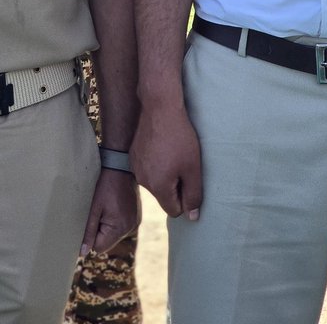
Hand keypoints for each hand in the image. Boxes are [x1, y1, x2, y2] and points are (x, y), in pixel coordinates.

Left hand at [80, 168, 140, 254]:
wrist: (120, 165)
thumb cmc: (105, 185)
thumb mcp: (93, 208)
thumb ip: (88, 231)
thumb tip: (83, 252)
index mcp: (119, 228)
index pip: (100, 247)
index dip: (91, 238)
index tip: (88, 222)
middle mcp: (130, 228)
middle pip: (107, 241)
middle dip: (99, 231)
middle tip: (96, 211)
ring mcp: (134, 221)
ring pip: (114, 233)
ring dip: (106, 225)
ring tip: (104, 206)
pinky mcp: (135, 215)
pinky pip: (120, 225)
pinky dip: (114, 219)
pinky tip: (112, 205)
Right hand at [131, 102, 201, 219]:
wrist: (159, 108)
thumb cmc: (180, 138)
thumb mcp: (193, 168)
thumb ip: (193, 195)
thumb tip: (192, 218)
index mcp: (158, 187)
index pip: (174, 210)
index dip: (186, 198)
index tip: (190, 178)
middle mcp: (143, 181)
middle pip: (164, 196)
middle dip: (175, 186)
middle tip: (183, 163)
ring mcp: (135, 167)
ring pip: (155, 182)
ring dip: (165, 174)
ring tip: (173, 153)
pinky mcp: (133, 155)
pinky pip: (147, 169)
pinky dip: (156, 163)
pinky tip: (162, 147)